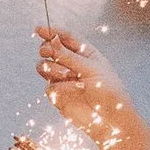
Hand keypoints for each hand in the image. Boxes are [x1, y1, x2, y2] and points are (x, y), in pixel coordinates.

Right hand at [33, 25, 142, 149]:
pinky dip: (58, 88)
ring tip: (67, 76)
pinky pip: (48, 86)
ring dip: (52, 69)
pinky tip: (72, 92)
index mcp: (85, 53)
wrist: (109, 120)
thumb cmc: (109, 93)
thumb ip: (68, 56)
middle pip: (51, 50)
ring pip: (45, 67)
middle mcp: (72, 64)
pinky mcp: (58, 95)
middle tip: (47, 51)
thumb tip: (51, 42)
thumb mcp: (91, 69)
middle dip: (47, 49)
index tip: (40, 29)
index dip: (52, 32)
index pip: (65, 38)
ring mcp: (63, 79)